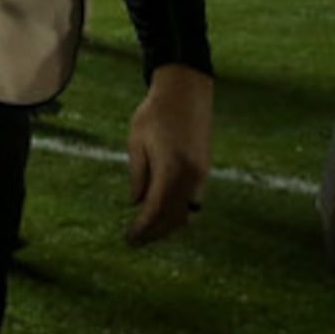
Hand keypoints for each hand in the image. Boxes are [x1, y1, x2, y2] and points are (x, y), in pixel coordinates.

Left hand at [125, 65, 212, 244]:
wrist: (186, 92)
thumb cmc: (155, 113)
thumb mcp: (137, 142)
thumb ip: (138, 174)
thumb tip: (136, 203)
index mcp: (171, 167)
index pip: (156, 208)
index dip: (143, 227)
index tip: (129, 237)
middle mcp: (191, 175)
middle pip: (175, 216)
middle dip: (155, 232)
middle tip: (134, 241)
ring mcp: (202, 173)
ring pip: (188, 211)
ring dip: (169, 225)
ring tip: (147, 231)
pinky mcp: (204, 169)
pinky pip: (194, 199)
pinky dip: (179, 211)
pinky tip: (163, 214)